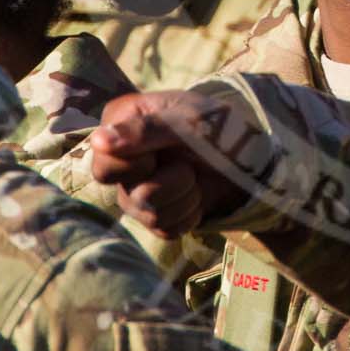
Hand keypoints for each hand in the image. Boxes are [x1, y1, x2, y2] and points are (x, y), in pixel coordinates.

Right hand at [90, 89, 253, 237]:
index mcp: (122, 121)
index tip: (163, 150)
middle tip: (186, 167)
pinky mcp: (153, 213)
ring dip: (183, 196)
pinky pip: (163, 229)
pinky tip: (197, 194)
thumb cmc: (220, 127)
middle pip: (122, 194)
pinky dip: (188, 213)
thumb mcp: (190, 121)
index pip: (103, 161)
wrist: (252, 158)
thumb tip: (97, 140)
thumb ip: (145, 131)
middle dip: (163, 184)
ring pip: (145, 213)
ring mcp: (134, 187)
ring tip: (196, 175)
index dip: (136, 164)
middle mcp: (122, 155)